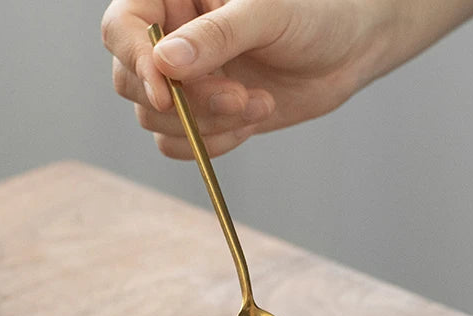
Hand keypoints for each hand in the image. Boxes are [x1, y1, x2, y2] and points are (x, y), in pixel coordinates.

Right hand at [101, 0, 472, 157]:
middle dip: (187, 102)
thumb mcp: (269, 14)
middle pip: (131, 84)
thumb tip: (165, 64)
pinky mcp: (205, 115)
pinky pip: (180, 146)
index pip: (122, 29)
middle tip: (239, 96)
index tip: (168, 92)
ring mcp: (187, 81)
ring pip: (156, 121)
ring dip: (207, 125)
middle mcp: (171, 39)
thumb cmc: (317, 13)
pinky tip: (252, 120)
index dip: (135, 62)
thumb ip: (218, 35)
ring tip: (259, 103)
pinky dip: (212, 145)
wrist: (351, 50)